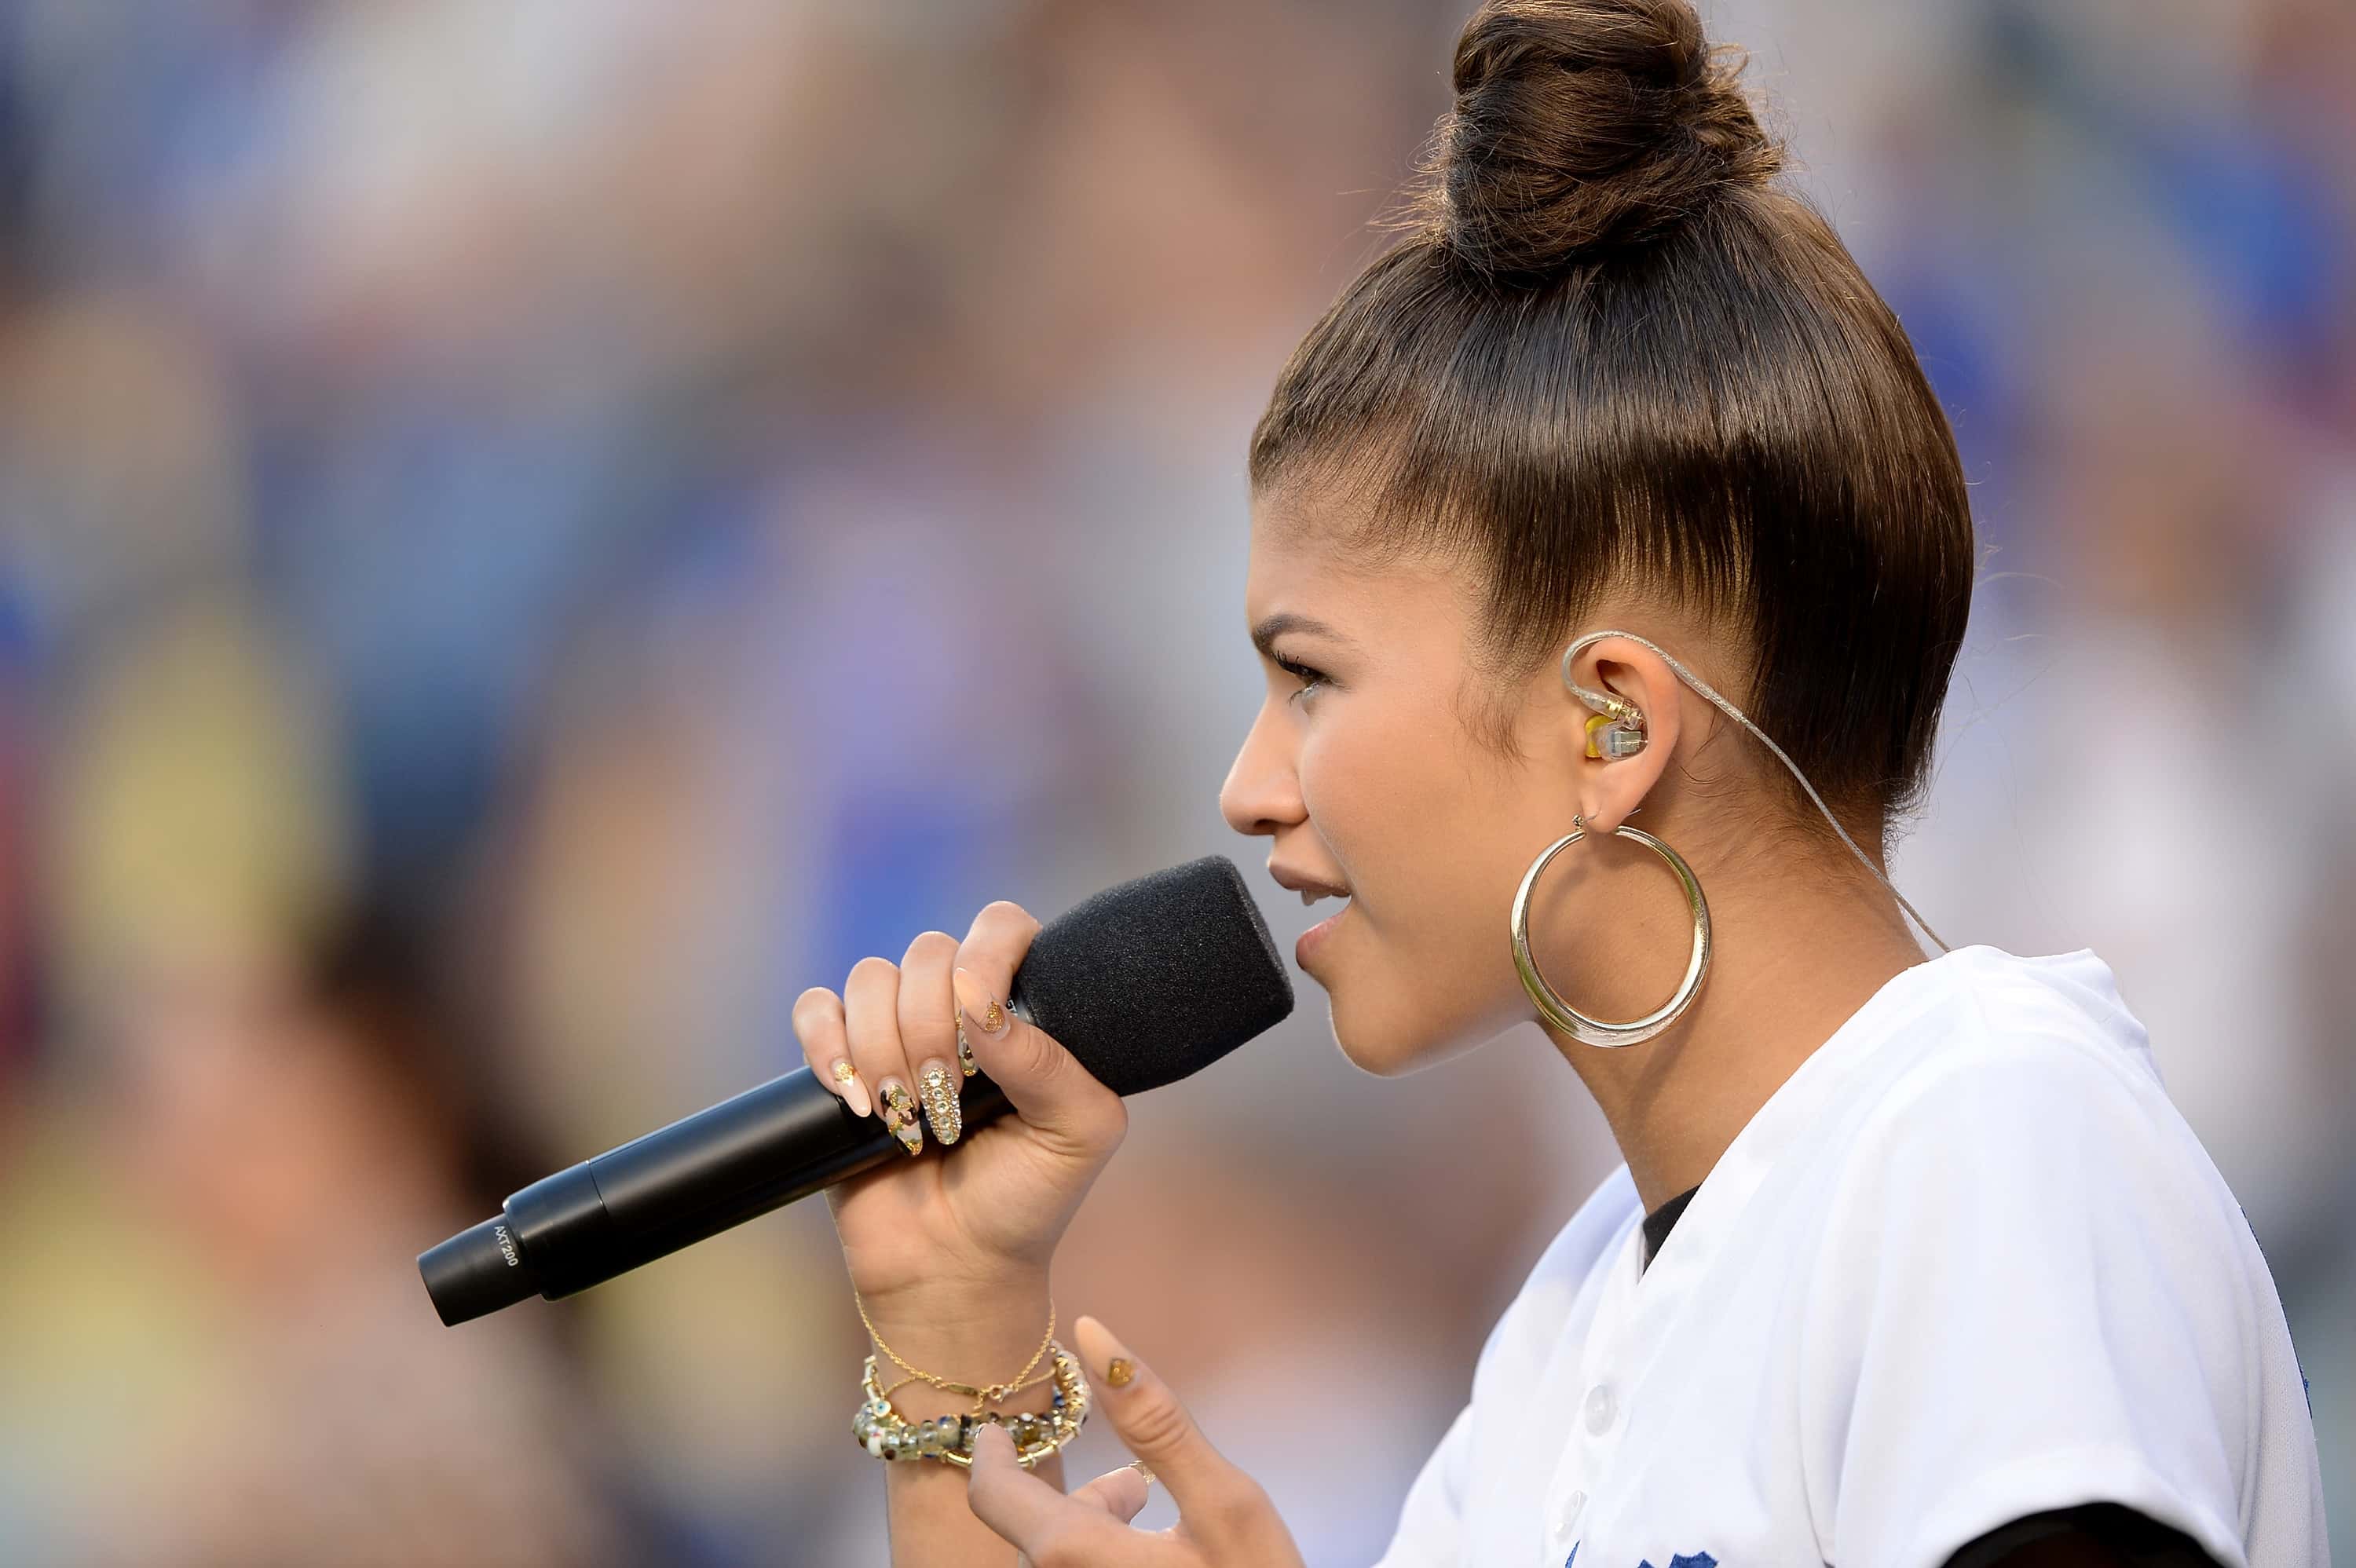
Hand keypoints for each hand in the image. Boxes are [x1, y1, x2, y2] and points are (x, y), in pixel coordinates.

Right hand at [794, 901, 1127, 1313]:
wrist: (956, 1269)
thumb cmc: (1028, 1200)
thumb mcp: (1077, 1134)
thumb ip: (1050, 1063)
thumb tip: (979, 1003)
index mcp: (1021, 1010)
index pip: (1002, 927)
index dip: (988, 955)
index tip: (981, 1021)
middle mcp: (957, 1009)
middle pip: (927, 951)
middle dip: (931, 1027)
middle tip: (948, 1099)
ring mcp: (895, 1032)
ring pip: (870, 978)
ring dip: (884, 1048)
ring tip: (907, 1116)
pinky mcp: (840, 1064)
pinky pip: (814, 1009)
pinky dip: (827, 1047)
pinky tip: (858, 1101)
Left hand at [967, 1315, 1304, 1567]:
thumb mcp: (1226, 1501)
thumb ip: (1155, 1416)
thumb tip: (1092, 1330)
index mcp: (1070, 1557)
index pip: (991, 1491)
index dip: (991, 1450)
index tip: (1003, 1425)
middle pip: (1035, 1530)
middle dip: (1082, 1499)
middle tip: (1138, 1486)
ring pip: (1057, 1560)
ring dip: (1091, 1535)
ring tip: (1152, 1520)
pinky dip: (1098, 1563)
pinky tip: (1156, 1559)